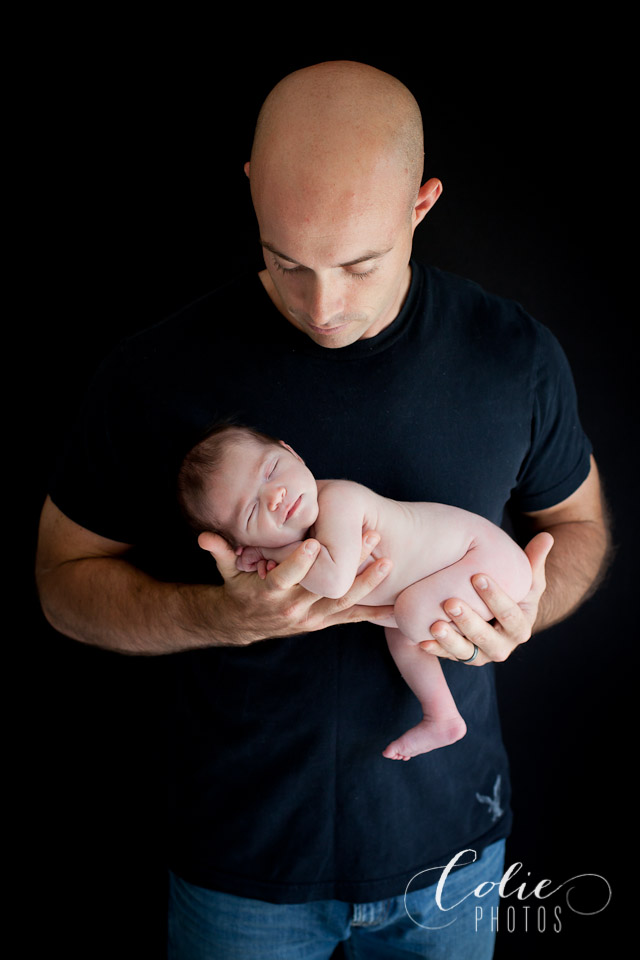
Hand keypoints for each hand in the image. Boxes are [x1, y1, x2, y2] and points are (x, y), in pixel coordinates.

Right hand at [197, 530, 393, 646]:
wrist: (242, 625)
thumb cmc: (238, 590)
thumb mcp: (227, 572)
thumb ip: (221, 552)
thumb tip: (203, 536)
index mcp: (270, 592)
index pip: (286, 576)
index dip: (299, 562)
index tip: (315, 543)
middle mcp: (293, 608)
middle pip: (324, 586)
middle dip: (349, 563)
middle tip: (371, 537)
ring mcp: (310, 618)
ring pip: (343, 602)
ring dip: (368, 583)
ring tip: (388, 562)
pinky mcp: (321, 623)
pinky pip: (351, 619)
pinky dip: (374, 614)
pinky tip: (397, 609)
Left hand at [419, 533, 553, 664]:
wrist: (501, 617)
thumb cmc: (514, 590)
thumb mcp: (526, 579)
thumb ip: (535, 560)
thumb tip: (546, 536)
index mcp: (521, 627)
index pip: (510, 614)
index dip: (496, 597)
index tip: (478, 577)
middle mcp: (503, 645)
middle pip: (486, 636)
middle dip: (468, 621)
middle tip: (451, 603)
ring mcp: (482, 654)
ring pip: (466, 652)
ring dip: (450, 640)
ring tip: (435, 625)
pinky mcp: (462, 656)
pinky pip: (448, 656)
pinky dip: (435, 650)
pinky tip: (421, 640)